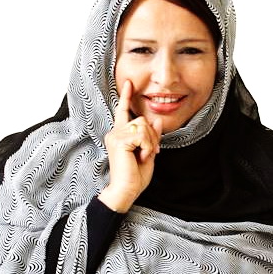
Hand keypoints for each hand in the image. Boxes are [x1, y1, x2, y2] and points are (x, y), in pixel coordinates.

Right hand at [98, 80, 161, 212]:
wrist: (126, 190)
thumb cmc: (135, 176)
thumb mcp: (148, 152)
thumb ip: (152, 136)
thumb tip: (158, 120)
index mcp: (120, 134)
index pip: (123, 111)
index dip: (126, 96)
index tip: (129, 83)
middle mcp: (115, 132)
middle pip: (141, 119)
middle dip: (152, 135)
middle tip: (151, 152)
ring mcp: (115, 135)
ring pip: (143, 125)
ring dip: (150, 142)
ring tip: (144, 155)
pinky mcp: (119, 140)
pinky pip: (142, 134)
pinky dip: (147, 146)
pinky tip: (141, 156)